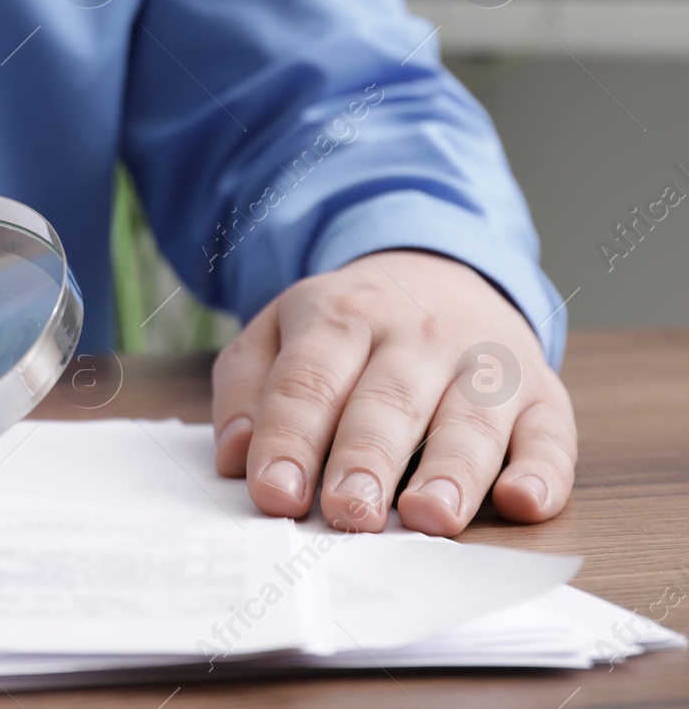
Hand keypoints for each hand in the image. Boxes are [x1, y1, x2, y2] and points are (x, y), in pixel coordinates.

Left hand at [211, 250, 575, 535]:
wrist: (437, 270)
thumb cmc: (346, 327)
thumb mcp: (278, 332)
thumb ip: (247, 389)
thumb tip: (235, 457)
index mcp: (340, 317)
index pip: (309, 382)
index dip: (290, 439)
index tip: (275, 495)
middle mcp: (417, 334)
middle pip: (389, 400)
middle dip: (367, 459)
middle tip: (349, 514)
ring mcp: (485, 360)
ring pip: (471, 418)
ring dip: (452, 471)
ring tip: (428, 517)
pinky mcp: (542, 391)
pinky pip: (551, 432)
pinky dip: (544, 470)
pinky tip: (524, 501)